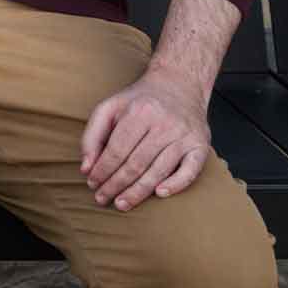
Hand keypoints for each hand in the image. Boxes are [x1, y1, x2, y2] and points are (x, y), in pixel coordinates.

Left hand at [80, 67, 211, 210]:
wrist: (180, 84)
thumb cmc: (139, 100)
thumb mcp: (110, 107)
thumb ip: (93, 135)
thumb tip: (86, 167)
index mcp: (139, 113)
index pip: (117, 149)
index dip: (103, 170)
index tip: (92, 183)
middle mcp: (164, 124)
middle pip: (136, 163)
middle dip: (116, 185)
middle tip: (103, 199)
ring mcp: (184, 136)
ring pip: (159, 170)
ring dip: (138, 191)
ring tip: (122, 204)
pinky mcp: (200, 146)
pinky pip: (190, 171)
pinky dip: (176, 184)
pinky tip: (159, 194)